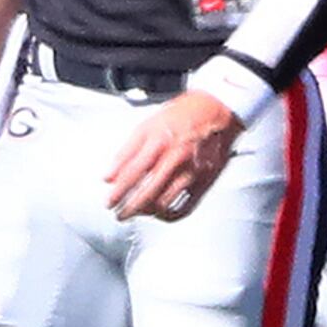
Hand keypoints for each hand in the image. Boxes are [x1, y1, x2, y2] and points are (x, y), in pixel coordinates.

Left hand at [103, 91, 241, 220]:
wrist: (216, 110)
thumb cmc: (182, 115)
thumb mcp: (146, 126)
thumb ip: (126, 152)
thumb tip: (109, 176)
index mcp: (159, 141)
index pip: (132, 174)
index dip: (117, 192)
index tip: (109, 202)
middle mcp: (177, 157)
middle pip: (148, 192)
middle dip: (129, 208)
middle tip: (120, 214)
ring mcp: (193, 171)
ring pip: (165, 202)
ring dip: (147, 212)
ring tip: (138, 211)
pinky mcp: (205, 181)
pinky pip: (186, 207)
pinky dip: (170, 216)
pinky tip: (160, 213)